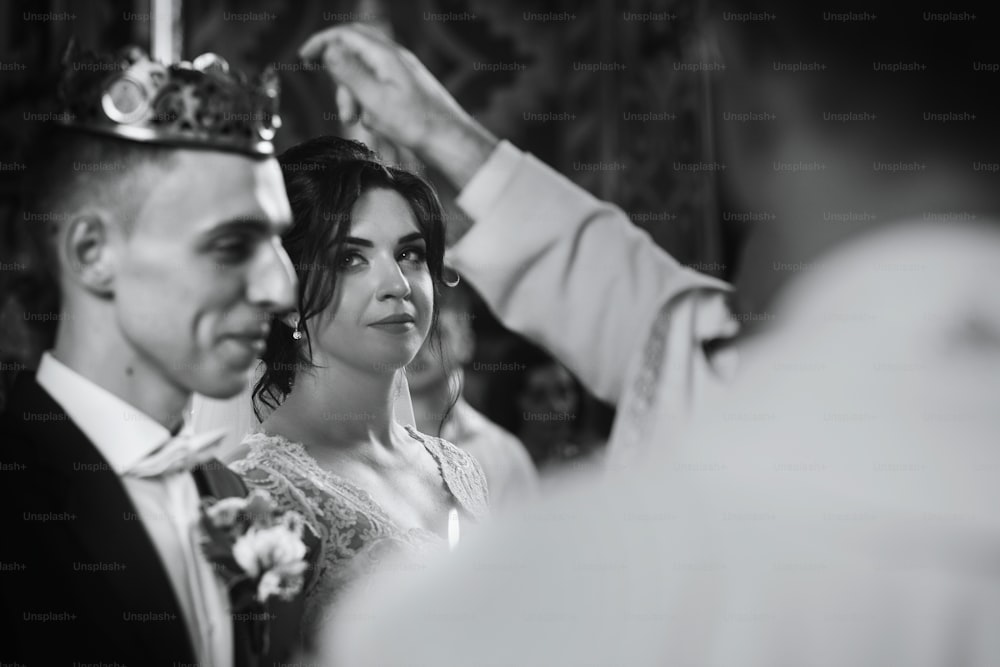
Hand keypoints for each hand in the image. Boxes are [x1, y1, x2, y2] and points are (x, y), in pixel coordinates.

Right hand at [299, 24, 497, 187]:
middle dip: (340, 77)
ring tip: (356, 121)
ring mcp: (402, 72)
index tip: (304, 58)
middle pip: (354, 52)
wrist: (450, 141)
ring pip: (365, 73)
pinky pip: (378, 87)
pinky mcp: (406, 88)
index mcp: (387, 56)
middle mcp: (395, 59)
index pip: (346, 34)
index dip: (322, 42)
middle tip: (340, 106)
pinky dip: (369, 102)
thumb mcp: (375, 101)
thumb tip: (329, 49)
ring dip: (354, 96)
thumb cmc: (418, 125)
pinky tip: (376, 123)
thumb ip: (350, 73)